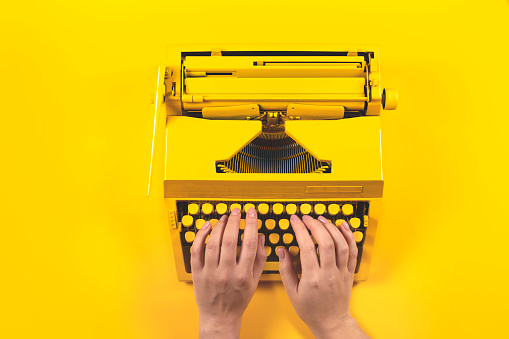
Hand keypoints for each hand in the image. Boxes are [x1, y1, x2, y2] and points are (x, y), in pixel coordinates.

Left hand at [191, 207, 266, 338]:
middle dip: (234, 221)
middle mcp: (226, 273)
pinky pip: (196, 250)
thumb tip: (260, 235)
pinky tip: (207, 226)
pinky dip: (200, 236)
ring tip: (224, 218)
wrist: (220, 316)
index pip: (249, 243)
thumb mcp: (255, 280)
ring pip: (212, 243)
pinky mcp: (197, 273)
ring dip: (219, 226)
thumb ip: (260, 257)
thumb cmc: (238, 299)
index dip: (251, 224)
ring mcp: (210, 273)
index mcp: (243, 274)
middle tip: (236, 211)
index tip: (251, 212)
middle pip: (229, 240)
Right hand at [278, 215, 368, 338]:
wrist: (331, 322)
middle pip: (326, 242)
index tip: (294, 220)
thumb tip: (281, 250)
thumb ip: (286, 269)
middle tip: (306, 217)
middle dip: (315, 225)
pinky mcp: (350, 272)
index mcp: (312, 278)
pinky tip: (343, 226)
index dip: (300, 229)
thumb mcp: (292, 292)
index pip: (306, 247)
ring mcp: (341, 272)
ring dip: (331, 228)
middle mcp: (329, 274)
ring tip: (321, 219)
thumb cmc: (311, 310)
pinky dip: (350, 236)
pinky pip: (353, 252)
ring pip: (341, 244)